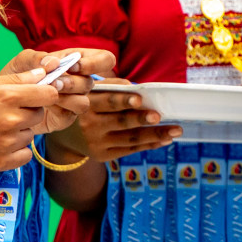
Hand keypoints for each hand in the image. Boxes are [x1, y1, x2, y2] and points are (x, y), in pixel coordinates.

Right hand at [0, 70, 61, 173]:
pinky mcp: (2, 162)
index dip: (45, 93)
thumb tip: (44, 72)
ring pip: (31, 134)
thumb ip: (15, 79)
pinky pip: (25, 154)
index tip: (36, 95)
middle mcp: (11, 121)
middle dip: (27, 112)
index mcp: (7, 97)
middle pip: (39, 114)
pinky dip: (17, 150)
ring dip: (19, 132)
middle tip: (4, 113)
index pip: (49, 94)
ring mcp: (7, 144)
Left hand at [1, 48, 116, 132]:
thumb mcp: (23, 61)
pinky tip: (42, 104)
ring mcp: (74, 101)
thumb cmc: (17, 75)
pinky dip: (56, 109)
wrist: (2, 99)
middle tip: (54, 82)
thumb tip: (54, 62)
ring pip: (84, 102)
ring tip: (48, 94)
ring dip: (67, 98)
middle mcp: (80, 82)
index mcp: (77, 62)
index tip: (73, 65)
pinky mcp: (64, 118)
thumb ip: (36, 58)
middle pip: (92, 82)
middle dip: (73, 82)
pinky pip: (69, 115)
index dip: (95, 63)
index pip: (105, 59)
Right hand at [50, 77, 179, 162]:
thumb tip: (138, 88)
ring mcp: (96, 143)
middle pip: (120, 122)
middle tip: (159, 116)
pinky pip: (129, 150)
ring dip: (155, 135)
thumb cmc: (89, 105)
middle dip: (141, 119)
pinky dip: (149, 145)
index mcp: (88, 105)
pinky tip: (165, 140)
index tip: (140, 100)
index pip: (107, 102)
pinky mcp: (102, 156)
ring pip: (129, 139)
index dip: (123, 100)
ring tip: (175, 130)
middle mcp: (89, 125)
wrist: (66, 134)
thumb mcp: (93, 92)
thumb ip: (113, 86)